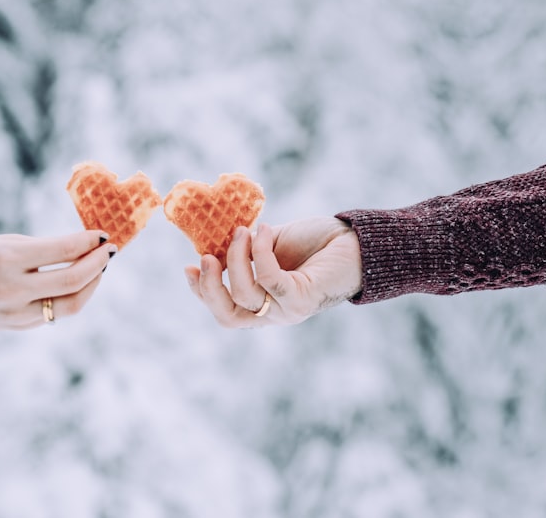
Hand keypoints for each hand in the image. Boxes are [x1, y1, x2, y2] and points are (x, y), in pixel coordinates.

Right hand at [0, 232, 116, 328]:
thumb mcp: (6, 244)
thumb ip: (46, 248)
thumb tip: (86, 248)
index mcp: (8, 260)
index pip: (63, 251)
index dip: (89, 241)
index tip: (104, 234)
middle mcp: (14, 290)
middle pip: (73, 282)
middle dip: (98, 265)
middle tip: (109, 251)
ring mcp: (16, 314)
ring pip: (70, 305)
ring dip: (91, 285)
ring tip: (98, 268)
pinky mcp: (17, 327)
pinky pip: (54, 313)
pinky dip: (70, 297)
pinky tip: (78, 283)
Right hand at [184, 218, 361, 327]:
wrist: (357, 241)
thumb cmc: (317, 243)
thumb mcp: (271, 244)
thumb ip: (246, 250)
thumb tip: (214, 240)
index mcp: (264, 305)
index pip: (224, 311)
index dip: (201, 292)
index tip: (187, 266)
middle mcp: (274, 314)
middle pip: (227, 316)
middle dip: (209, 288)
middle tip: (205, 257)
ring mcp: (288, 310)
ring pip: (244, 295)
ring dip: (236, 258)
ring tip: (243, 230)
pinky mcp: (301, 298)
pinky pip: (268, 278)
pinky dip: (260, 251)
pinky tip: (266, 229)